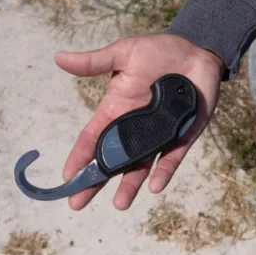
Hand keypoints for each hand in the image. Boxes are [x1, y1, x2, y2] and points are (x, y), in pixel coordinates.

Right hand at [54, 34, 224, 210]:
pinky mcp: (183, 135)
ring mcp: (159, 134)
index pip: (93, 138)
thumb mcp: (123, 53)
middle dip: (96, 181)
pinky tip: (154, 186)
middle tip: (78, 203)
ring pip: (141, 165)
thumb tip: (59, 58)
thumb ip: (94, 62)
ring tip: (119, 204)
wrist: (196, 50)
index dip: (79, 157)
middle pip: (112, 159)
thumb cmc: (159, 51)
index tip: (66, 177)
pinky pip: (171, 157)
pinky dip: (163, 171)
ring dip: (129, 184)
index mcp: (116, 109)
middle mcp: (135, 127)